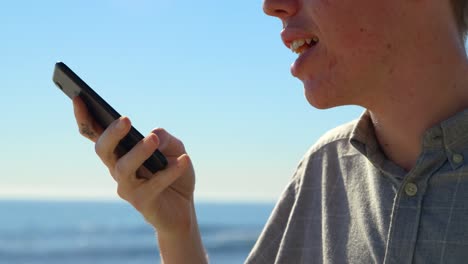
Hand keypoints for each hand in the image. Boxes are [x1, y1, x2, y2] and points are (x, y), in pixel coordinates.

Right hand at [72, 96, 195, 236]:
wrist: (184, 208)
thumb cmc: (175, 174)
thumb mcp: (175, 149)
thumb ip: (165, 138)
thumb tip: (153, 135)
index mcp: (120, 153)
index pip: (96, 134)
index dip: (84, 117)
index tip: (79, 97)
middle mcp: (118, 169)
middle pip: (103, 150)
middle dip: (111, 134)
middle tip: (125, 120)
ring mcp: (127, 188)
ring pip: (123, 168)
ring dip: (138, 151)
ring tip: (152, 139)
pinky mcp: (142, 202)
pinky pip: (154, 184)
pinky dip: (170, 171)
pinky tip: (184, 159)